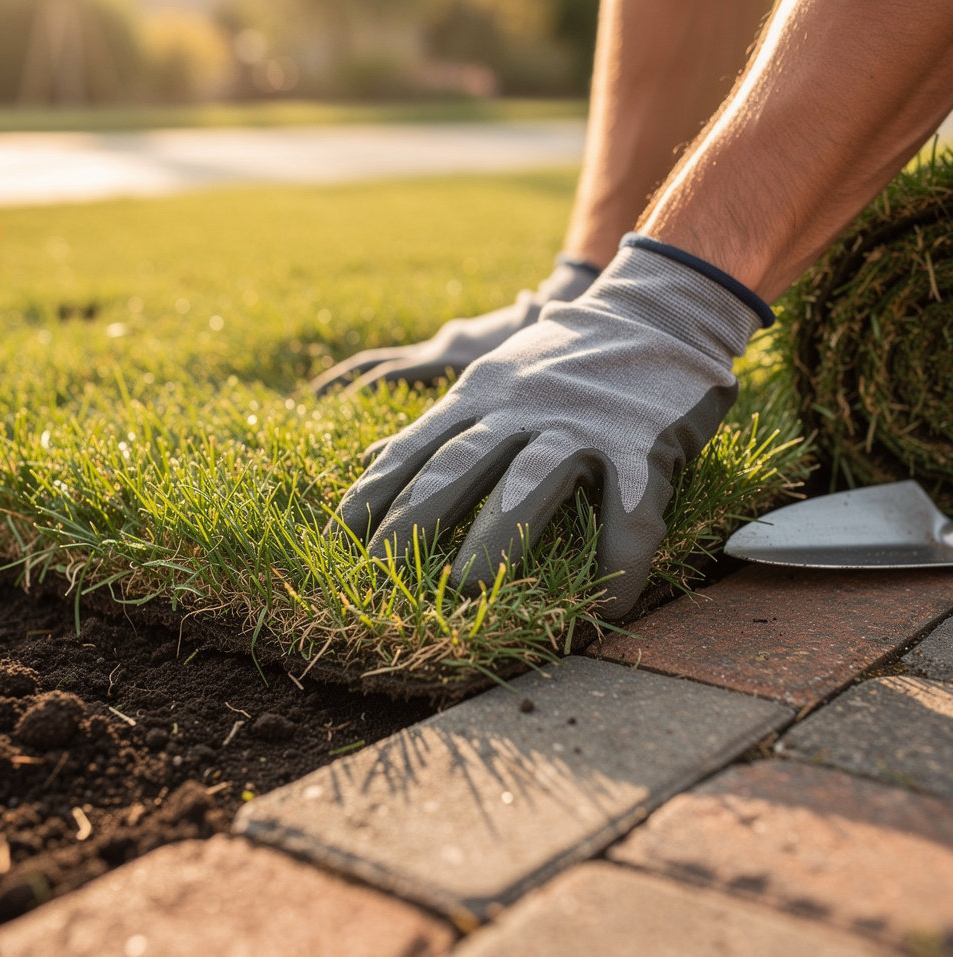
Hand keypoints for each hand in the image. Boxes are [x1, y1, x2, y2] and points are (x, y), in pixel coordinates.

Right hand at [310, 257, 597, 393]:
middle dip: (344, 383)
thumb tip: (534, 295)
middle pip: (377, 366)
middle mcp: (434, 350)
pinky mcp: (437, 358)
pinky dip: (375, 386)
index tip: (347, 402)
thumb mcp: (533, 328)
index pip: (399, 370)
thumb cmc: (540, 328)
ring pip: (379, 367)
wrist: (540, 308)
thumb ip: (531, 315)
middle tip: (310, 399)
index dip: (372, 387)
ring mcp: (432, 352)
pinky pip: (397, 373)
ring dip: (347, 382)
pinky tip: (365, 404)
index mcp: (449, 352)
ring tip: (315, 400)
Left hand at [332, 236, 770, 614]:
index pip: (415, 446)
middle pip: (457, 465)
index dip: (375, 493)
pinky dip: (618, 562)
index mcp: (481, 393)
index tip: (340, 535)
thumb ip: (438, 421)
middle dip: (412, 519)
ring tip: (463, 586)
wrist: (657, 311)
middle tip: (379, 570)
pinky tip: (607, 603)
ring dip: (495, 536)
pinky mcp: (642, 443)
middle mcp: (522, 407)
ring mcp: (582, 422)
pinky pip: (629, 513)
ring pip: (529, 482)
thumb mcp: (491, 375)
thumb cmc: (565, 356)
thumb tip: (371, 456)